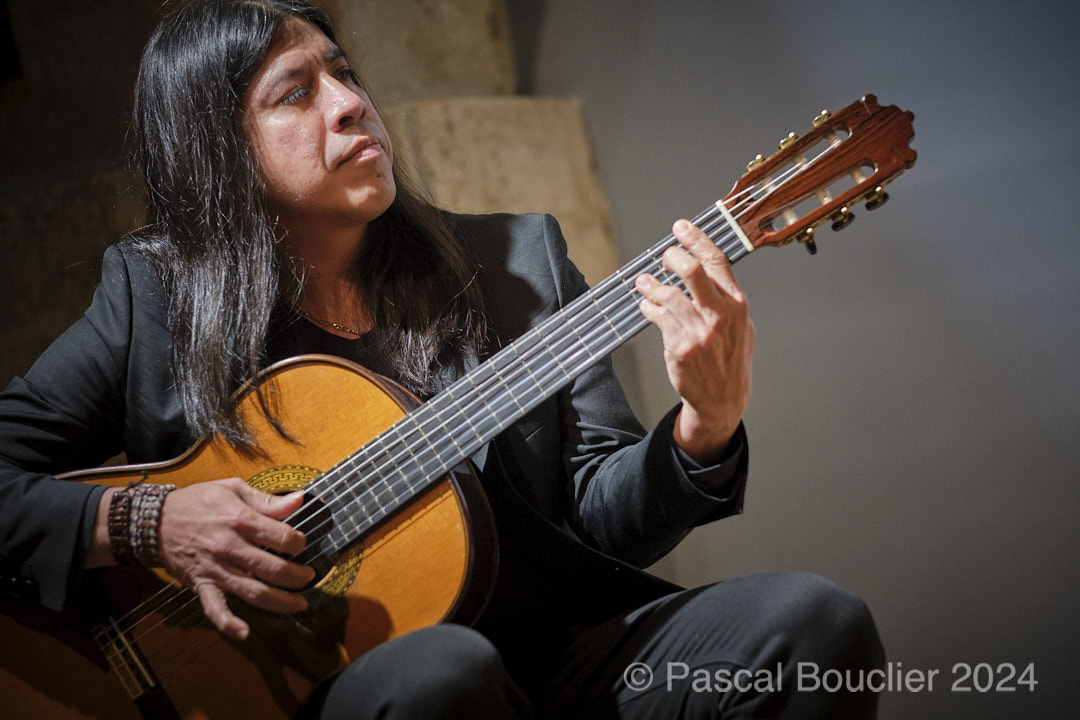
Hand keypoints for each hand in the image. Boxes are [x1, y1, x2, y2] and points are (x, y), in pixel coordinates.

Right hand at [158, 479, 315, 639]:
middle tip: (308, 578)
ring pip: (253, 592)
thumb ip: (266, 500)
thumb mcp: (232, 489)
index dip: (298, 543)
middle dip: (297, 577)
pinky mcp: (201, 584)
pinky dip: (228, 623)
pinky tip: (244, 632)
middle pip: (272, 569)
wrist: (153, 520)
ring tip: (299, 603)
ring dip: (280, 602)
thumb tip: (299, 500)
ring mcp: (215, 568)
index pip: (281, 537)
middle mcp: (229, 547)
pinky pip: (214, 608)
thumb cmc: (198, 502)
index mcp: (239, 519)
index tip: (301, 545)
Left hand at [635, 218, 754, 462]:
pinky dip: (649, 307)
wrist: (722, 399)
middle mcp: (719, 315)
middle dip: (673, 256)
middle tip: (665, 255)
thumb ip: (725, 299)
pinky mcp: (680, 347)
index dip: (697, 239)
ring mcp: (699, 332)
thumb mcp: (741, 326)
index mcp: (737, 304)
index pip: (717, 261)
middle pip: (692, 271)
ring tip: (644, 282)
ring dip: (652, 284)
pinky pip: (658, 317)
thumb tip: (705, 267)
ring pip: (668, 295)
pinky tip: (646, 305)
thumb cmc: (729, 360)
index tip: (681, 227)